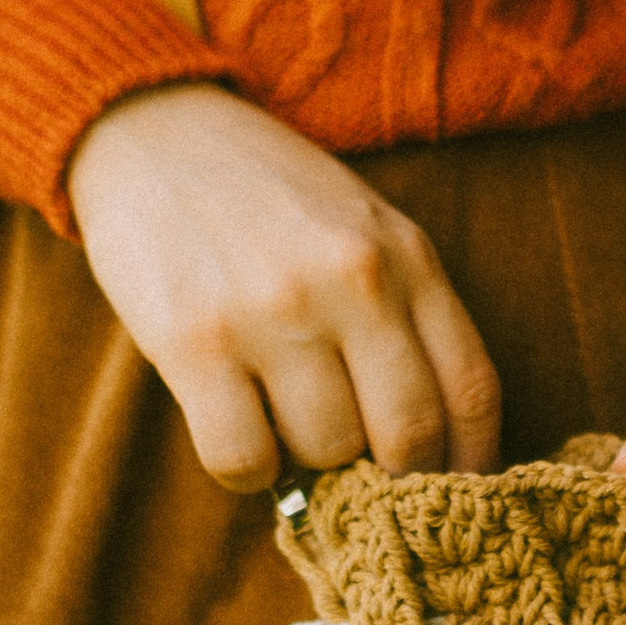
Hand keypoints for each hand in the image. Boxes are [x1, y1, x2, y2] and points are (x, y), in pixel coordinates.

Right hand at [66, 85, 501, 489]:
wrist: (154, 132)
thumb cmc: (267, 198)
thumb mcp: (363, 229)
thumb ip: (404, 314)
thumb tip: (428, 446)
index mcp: (406, 256)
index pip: (472, 390)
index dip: (471, 462)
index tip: (455, 491)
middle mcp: (353, 282)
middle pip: (409, 436)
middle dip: (391, 477)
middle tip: (361, 475)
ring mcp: (274, 312)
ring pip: (326, 453)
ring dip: (309, 463)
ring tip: (283, 422)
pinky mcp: (196, 341)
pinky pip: (244, 459)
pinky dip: (249, 470)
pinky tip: (237, 427)